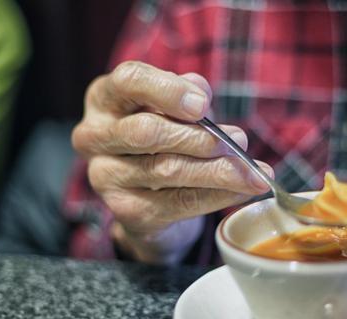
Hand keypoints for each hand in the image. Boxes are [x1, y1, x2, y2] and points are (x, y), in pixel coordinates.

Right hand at [72, 61, 273, 262]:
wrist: (150, 196)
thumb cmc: (165, 137)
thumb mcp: (175, 108)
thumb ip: (187, 95)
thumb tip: (200, 92)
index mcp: (105, 97)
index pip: (129, 80)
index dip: (167, 90)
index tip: (203, 105)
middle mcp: (94, 136)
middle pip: (147, 132)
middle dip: (199, 137)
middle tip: (239, 141)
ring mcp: (105, 176)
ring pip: (167, 170)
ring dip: (217, 170)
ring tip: (252, 172)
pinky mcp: (126, 211)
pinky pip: (178, 202)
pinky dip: (217, 196)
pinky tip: (242, 190)